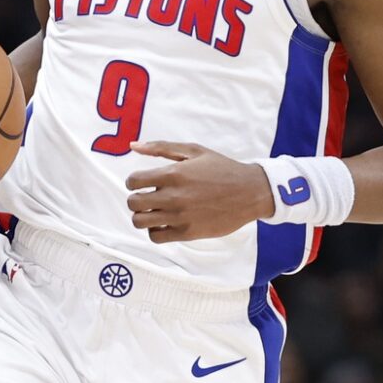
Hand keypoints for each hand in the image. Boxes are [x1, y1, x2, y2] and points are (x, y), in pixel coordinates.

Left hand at [123, 142, 275, 242]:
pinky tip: (164, 222)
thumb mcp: (193, 151)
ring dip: (143, 216)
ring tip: (154, 210)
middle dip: (135, 199)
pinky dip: (155, 230)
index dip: (133, 182)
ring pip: (140, 222)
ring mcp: (180, 217)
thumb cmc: (221, 169)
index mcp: (173, 174)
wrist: (250, 192)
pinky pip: (156, 237)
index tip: (141, 183)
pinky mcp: (188, 233)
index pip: (133, 182)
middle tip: (146, 197)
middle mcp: (174, 196)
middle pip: (133, 203)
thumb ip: (161, 147)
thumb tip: (133, 145)